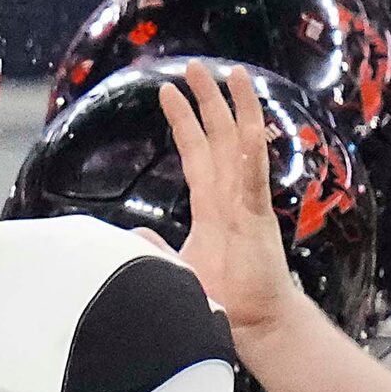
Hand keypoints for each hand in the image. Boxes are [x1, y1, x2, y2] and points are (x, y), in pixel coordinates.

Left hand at [159, 59, 300, 341]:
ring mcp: (247, 204)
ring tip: (232, 74)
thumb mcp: (176, 267)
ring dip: (236, 110)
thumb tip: (132, 234)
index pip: (195, 153)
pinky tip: (248, 127)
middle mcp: (231, 196)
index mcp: (211, 205)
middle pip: (218, 137)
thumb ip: (156, 248)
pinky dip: (250, 153)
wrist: (251, 326)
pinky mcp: (257, 220)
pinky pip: (254, 180)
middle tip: (194, 65)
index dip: (182, 121)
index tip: (167, 92)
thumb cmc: (222, 299)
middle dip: (207, 100)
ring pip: (242, 146)